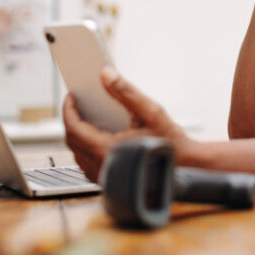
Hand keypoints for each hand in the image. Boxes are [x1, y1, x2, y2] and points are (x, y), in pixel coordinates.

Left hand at [62, 67, 190, 181]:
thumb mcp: (149, 111)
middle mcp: (100, 166)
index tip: (72, 95)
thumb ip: (125, 91)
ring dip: (79, 134)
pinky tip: (99, 134)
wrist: (186, 167)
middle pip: (72, 140)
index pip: (73, 127)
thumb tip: (106, 73)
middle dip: (73, 119)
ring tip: (88, 116)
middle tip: (79, 103)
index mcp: (105, 150)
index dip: (68, 109)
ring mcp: (103, 176)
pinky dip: (88, 147)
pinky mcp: (109, 181)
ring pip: (78, 153)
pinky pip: (87, 163)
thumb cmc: (170, 142)